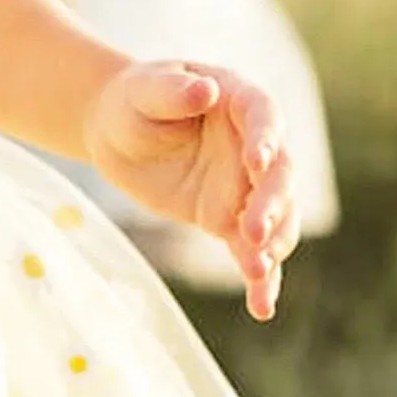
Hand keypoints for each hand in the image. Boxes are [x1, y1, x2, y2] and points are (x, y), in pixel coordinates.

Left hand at [85, 60, 300, 320]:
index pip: (265, 117)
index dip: (266, 139)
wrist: (117, 133)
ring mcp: (245, 185)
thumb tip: (205, 91)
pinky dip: (260, 278)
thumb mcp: (145, 90)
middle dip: (271, 204)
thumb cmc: (134, 100)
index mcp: (240, 101)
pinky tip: (263, 307)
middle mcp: (255, 146)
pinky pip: (251, 250)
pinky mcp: (228, 218)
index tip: (258, 161)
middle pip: (278, 176)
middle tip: (252, 231)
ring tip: (259, 271)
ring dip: (274, 244)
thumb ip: (173, 91)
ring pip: (276, 218)